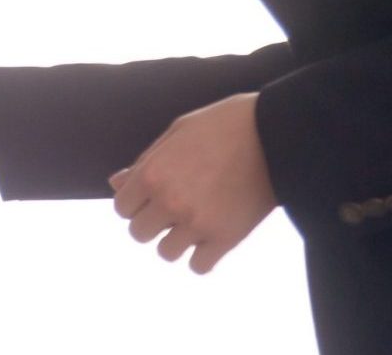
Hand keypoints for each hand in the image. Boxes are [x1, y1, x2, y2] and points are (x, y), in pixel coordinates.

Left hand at [110, 92, 274, 274]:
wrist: (275, 134)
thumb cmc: (223, 126)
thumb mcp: (175, 133)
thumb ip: (144, 163)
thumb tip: (116, 184)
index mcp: (152, 175)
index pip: (122, 208)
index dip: (135, 203)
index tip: (152, 198)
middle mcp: (169, 202)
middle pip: (139, 234)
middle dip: (152, 223)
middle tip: (172, 211)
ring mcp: (197, 223)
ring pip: (166, 253)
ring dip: (175, 241)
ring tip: (193, 223)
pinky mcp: (226, 238)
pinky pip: (199, 266)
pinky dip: (201, 257)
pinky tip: (210, 238)